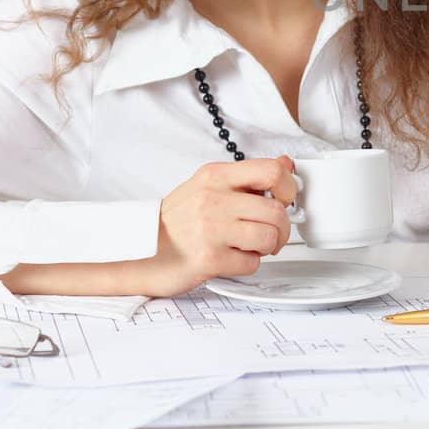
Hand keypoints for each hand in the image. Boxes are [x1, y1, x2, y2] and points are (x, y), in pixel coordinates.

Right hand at [138, 157, 300, 296]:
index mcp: (214, 176)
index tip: (285, 198)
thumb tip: (285, 163)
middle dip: (280, 228)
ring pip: (269, 237)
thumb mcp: (208, 187)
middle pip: (276, 210)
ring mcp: (210, 229)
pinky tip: (231, 259)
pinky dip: (247, 265)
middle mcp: (212, 199)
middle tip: (269, 233)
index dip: (288, 187)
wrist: (140, 252)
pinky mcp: (209, 259)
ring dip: (266, 247)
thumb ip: (247, 177)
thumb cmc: (176, 222)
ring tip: (249, 246)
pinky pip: (252, 263)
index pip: (271, 171)